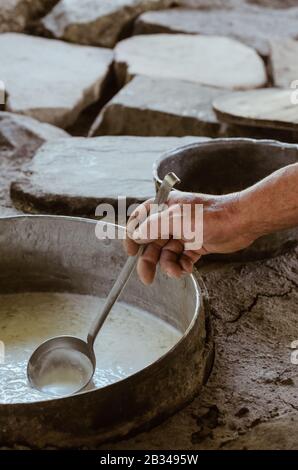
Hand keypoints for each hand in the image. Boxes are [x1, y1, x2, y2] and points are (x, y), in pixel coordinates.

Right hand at [124, 191, 255, 284]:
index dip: (133, 234)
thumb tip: (136, 235)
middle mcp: (172, 219)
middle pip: (152, 241)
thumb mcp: (177, 219)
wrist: (241, 222)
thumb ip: (154, 226)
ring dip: (169, 265)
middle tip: (146, 277)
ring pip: (167, 253)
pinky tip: (187, 269)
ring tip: (176, 272)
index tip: (130, 252)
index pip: (141, 218)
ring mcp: (184, 233)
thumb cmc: (211, 215)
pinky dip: (181, 266)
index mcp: (165, 206)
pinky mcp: (196, 245)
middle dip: (149, 260)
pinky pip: (181, 259)